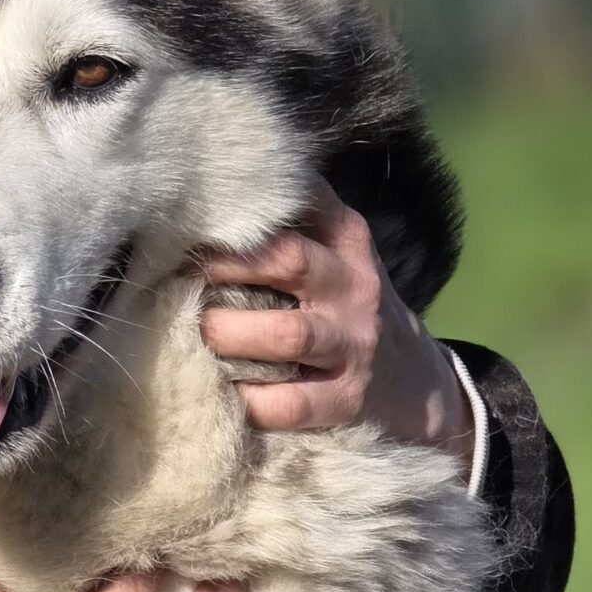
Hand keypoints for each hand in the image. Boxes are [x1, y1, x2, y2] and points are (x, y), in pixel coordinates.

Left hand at [198, 181, 470, 470]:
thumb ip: (288, 221)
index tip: (188, 213)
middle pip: (288, 261)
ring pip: (287, 334)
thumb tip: (206, 189)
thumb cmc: (345, 305)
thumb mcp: (335, 252)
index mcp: (346, 239)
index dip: (241, 209)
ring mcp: (353, 344)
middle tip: (175, 275)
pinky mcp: (347, 399)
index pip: (299, 204)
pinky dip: (249, 400)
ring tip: (194, 333)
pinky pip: (291, 403)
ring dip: (230, 334)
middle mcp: (352, 285)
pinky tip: (221, 392)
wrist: (416, 380)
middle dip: (225, 266)